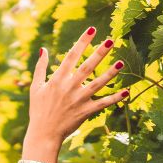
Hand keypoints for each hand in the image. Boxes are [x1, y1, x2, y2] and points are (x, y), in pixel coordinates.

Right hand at [22, 26, 127, 162]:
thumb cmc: (38, 109)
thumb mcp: (36, 87)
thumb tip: (43, 49)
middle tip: (111, 40)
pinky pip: (102, 104)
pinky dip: (115, 99)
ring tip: (121, 63)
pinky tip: (126, 92)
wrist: (43, 133)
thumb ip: (40, 67)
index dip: (82, 42)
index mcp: (57, 79)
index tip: (92, 29)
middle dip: (99, 53)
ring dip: (110, 74)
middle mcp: (69, 87)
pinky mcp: (85, 112)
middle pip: (87, 67)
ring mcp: (78, 100)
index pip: (71, 56)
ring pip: (97, 84)